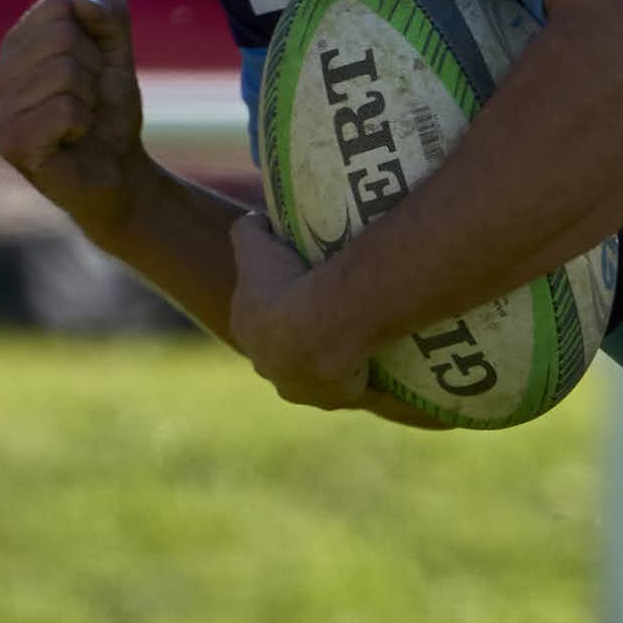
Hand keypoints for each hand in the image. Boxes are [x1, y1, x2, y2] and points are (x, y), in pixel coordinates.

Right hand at [0, 0, 148, 234]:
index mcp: (17, 46)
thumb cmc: (108, 111)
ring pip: (65, 73)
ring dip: (90, 100)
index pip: (58, 6)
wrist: (118, 170)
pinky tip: (72, 140)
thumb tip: (83, 4)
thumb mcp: (118, 55)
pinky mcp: (11, 143)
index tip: (92, 70)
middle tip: (89, 100)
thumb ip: (109, 18)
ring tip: (80, 122)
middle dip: (94, 70)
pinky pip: (64, 109)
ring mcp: (0, 110)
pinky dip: (83, 123)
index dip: (92, 37)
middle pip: (63, 37)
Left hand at [228, 210, 376, 408]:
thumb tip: (255, 222)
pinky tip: (375, 364)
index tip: (297, 287)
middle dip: (301, 335)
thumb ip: (247, 232)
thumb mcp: (258, 247)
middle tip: (329, 311)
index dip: (275, 302)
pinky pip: (349, 388)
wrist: (320, 330)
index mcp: (249, 332)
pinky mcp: (333, 400)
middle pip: (284, 350)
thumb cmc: (286, 285)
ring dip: (330, 362)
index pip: (257, 317)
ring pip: (315, 373)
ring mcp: (301, 388)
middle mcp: (269, 366)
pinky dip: (359, 379)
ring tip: (355, 337)